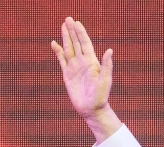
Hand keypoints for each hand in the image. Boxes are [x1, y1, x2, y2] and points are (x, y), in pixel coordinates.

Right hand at [51, 16, 122, 142]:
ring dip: (65, 38)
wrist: (92, 110)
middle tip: (68, 19)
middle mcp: (83, 62)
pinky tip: (54, 44)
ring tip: (63, 26)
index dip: (81, 33)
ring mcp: (74, 68)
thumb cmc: (101, 96)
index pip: (85, 43)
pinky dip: (58, 52)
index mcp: (92, 62)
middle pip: (76, 43)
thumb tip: (109, 50)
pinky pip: (61, 60)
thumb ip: (107, 65)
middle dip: (72, 31)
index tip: (77, 23)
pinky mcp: (67, 75)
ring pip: (69, 49)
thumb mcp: (105, 80)